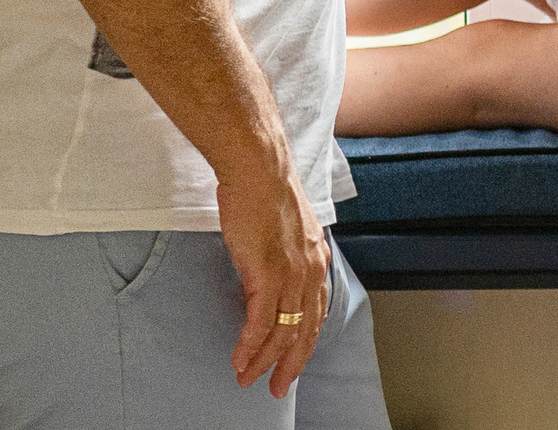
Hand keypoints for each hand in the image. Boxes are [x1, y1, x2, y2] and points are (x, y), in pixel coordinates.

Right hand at [218, 163, 329, 397]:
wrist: (258, 169)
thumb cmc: (265, 193)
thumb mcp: (288, 228)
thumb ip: (289, 254)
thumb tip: (277, 271)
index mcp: (317, 260)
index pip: (316, 312)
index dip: (304, 342)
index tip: (292, 363)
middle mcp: (311, 270)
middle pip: (304, 330)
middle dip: (290, 364)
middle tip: (277, 388)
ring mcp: (291, 272)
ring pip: (282, 331)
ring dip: (263, 360)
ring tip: (246, 378)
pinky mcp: (268, 272)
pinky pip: (260, 320)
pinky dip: (250, 344)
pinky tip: (240, 359)